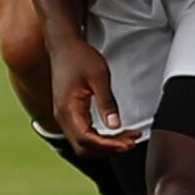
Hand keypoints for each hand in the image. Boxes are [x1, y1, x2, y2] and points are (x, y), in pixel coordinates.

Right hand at [49, 41, 139, 158]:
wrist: (63, 46)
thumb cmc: (80, 57)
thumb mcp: (99, 77)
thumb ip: (107, 102)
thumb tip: (115, 125)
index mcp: (68, 109)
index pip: (86, 140)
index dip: (108, 146)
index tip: (128, 143)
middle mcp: (62, 117)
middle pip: (84, 147)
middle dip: (109, 149)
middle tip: (132, 142)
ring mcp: (63, 116)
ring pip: (83, 143)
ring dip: (105, 145)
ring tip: (128, 138)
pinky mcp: (68, 113)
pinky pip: (82, 134)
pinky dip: (99, 138)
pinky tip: (116, 133)